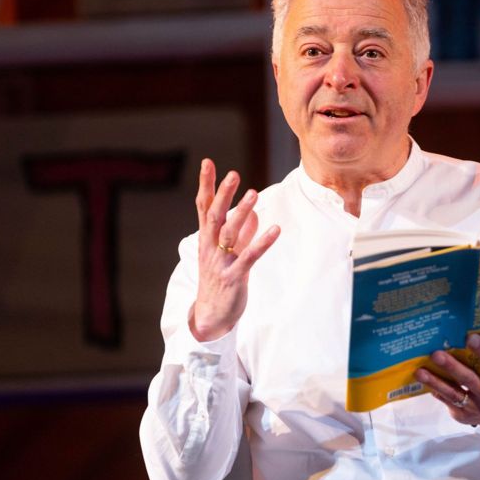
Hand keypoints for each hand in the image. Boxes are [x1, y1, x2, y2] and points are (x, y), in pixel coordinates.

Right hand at [190, 159, 279, 341]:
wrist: (210, 317)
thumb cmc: (219, 282)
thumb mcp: (227, 254)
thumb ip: (240, 234)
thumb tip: (253, 215)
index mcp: (207, 240)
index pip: (203, 207)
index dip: (206, 185)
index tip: (208, 163)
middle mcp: (210, 248)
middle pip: (215, 216)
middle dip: (223, 194)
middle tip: (233, 174)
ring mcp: (221, 263)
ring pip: (229, 233)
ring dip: (242, 213)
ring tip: (253, 193)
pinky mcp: (234, 277)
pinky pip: (249, 257)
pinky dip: (261, 242)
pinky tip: (275, 229)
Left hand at [415, 334, 479, 430]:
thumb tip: (477, 331)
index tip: (470, 337)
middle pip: (470, 380)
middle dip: (452, 367)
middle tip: (436, 354)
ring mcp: (476, 409)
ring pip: (454, 393)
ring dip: (435, 381)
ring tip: (420, 371)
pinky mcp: (462, 416)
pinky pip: (447, 400)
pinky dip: (435, 389)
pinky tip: (424, 380)